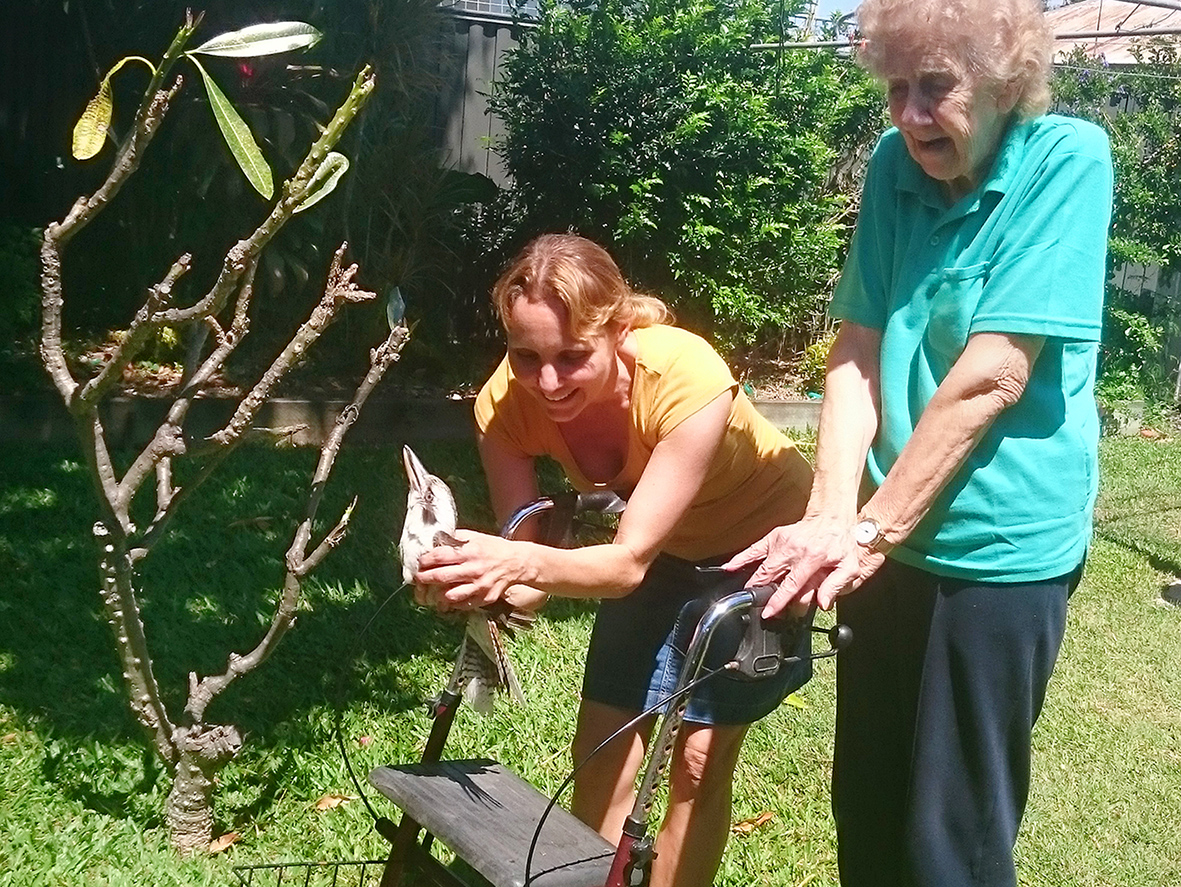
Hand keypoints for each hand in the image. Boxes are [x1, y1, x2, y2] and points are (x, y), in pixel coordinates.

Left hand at [414, 529, 526, 610]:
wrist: (517, 562)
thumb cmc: (494, 548)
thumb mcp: (476, 536)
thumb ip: (456, 538)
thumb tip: (436, 540)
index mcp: (470, 552)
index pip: (440, 556)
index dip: (426, 560)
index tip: (420, 562)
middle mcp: (474, 569)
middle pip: (441, 577)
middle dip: (425, 578)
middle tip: (418, 578)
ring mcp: (480, 586)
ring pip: (451, 595)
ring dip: (437, 594)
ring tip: (433, 591)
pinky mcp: (485, 598)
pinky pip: (464, 604)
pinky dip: (454, 602)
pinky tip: (449, 597)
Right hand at [722, 514, 884, 617]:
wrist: (831, 517)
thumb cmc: (840, 543)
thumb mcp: (849, 566)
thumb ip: (836, 585)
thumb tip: (822, 603)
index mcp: (811, 559)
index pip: (790, 584)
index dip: (778, 600)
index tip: (768, 612)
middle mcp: (793, 550)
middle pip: (771, 577)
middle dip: (762, 594)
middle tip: (758, 607)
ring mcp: (781, 542)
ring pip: (761, 566)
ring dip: (752, 582)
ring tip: (744, 595)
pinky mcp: (774, 537)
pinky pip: (754, 549)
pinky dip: (741, 558)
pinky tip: (730, 567)